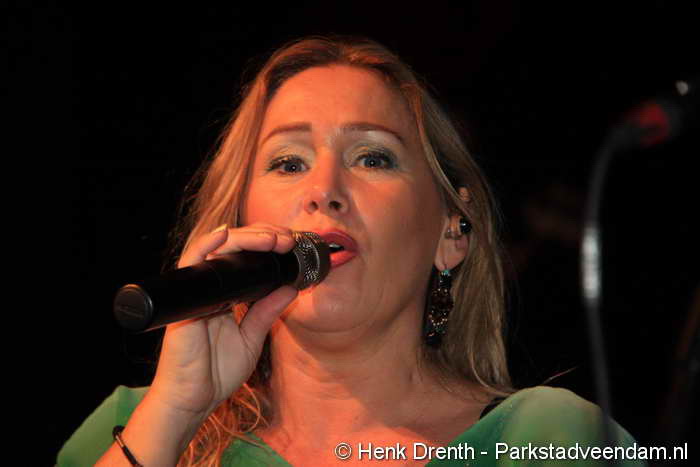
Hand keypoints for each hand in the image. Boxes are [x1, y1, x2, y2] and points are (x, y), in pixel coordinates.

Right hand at [147, 223, 297, 418]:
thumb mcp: (251, 338)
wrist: (192, 400)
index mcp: (225, 296)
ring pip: (215, 249)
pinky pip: (190, 265)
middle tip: (286, 238)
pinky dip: (206, 246)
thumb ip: (267, 312)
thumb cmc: (215, 373)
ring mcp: (196, 292)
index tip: (290, 244)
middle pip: (232, 248)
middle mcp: (210, 289)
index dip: (265, 246)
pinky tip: (224, 235)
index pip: (244, 259)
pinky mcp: (185, 300)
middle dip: (261, 237)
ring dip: (244, 238)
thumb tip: (291, 288)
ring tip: (270, 236)